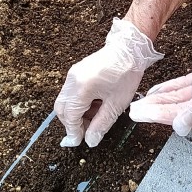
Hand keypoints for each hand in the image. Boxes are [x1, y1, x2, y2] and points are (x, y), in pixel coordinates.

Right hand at [54, 18, 162, 147]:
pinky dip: (78, 103)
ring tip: (95, 117)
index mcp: (82, 87)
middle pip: (62, 109)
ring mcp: (72, 74)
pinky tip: (94, 105)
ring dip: (75, 113)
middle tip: (85, 132)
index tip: (78, 142)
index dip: (73, 131)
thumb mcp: (117, 104)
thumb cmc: (126, 73)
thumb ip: (101, 124)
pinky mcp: (76, 72)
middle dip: (71, 123)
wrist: (129, 49)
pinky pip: (70, 92)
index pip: (70, 116)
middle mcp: (72, 80)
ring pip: (65, 101)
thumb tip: (91, 140)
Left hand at [130, 22, 191, 134]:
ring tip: (139, 104)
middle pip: (176, 110)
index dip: (161, 116)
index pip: (182, 118)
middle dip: (155, 110)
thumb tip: (178, 126)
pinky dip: (167, 88)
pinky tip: (154, 92)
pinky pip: (180, 85)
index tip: (143, 115)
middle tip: (134, 112)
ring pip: (176, 98)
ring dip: (158, 100)